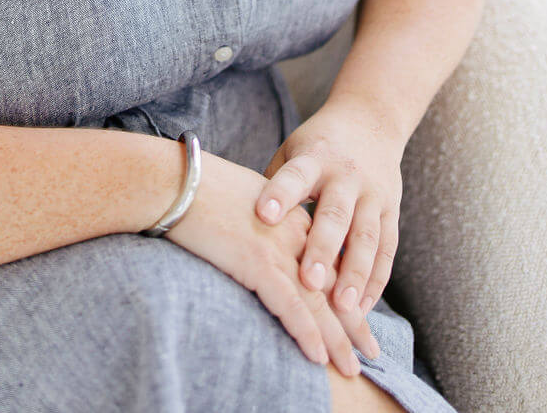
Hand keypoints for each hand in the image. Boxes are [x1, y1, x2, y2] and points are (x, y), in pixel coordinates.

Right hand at [164, 150, 379, 375]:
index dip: (346, 290)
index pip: (330, 259)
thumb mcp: (246, 198)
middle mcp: (294, 232)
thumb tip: (266, 237)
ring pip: (318, 300)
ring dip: (338, 338)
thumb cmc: (201, 187)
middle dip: (353, 321)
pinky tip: (319, 356)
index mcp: (293, 215)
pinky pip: (290, 305)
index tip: (359, 315)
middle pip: (333, 283)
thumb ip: (266, 219)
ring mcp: (278, 248)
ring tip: (353, 367)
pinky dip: (307, 333)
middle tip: (372, 351)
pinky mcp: (257, 262)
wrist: (175, 179)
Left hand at [253, 94, 403, 318]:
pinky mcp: (391, 211)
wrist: (371, 120)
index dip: (280, 195)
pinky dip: (375, 281)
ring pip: (366, 237)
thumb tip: (238, 223)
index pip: (295, 175)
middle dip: (322, 248)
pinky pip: (387, 250)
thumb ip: (272, 184)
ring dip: (355, 274)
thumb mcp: (292, 149)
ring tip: (343, 309)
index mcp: (315, 157)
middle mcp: (346, 175)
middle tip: (307, 280)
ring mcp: (373, 194)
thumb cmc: (317, 144)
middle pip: (335, 213)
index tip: (263, 216)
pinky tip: (361, 307)